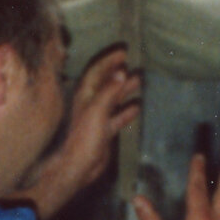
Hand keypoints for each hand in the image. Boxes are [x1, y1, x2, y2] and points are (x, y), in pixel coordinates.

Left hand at [15, 45, 142, 219]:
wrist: (80, 166)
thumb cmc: (85, 137)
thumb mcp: (97, 110)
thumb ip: (110, 90)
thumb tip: (121, 73)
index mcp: (86, 95)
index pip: (98, 71)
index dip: (109, 61)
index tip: (124, 52)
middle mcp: (91, 103)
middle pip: (107, 83)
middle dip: (119, 73)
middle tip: (134, 65)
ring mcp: (98, 117)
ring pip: (114, 99)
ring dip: (125, 90)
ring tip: (139, 81)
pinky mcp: (105, 131)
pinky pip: (117, 117)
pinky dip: (127, 111)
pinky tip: (137, 107)